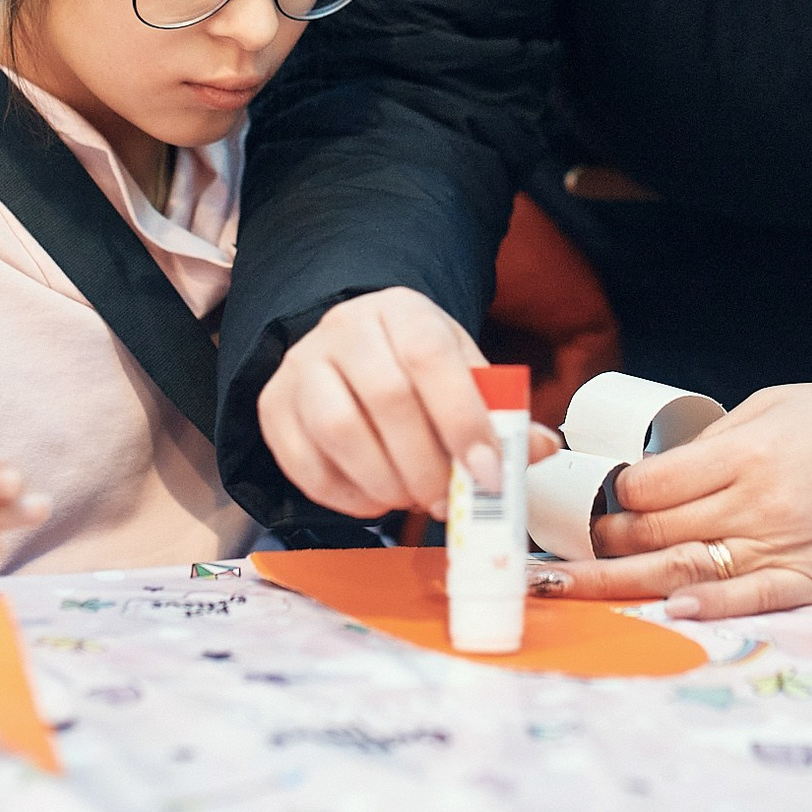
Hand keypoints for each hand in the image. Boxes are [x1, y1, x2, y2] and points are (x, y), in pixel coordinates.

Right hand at [258, 287, 561, 517]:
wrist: (355, 353)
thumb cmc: (419, 370)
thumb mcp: (465, 375)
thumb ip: (502, 414)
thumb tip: (539, 448)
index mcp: (402, 310)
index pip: (430, 357)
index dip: (462, 420)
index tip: (488, 474)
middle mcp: (344, 328)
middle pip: (385, 398)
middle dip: (425, 464)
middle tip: (448, 501)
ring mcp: (301, 365)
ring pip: (338, 430)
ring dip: (384, 482)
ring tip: (411, 500)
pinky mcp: (273, 406)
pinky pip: (302, 462)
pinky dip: (344, 496)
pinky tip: (374, 499)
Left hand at [538, 370, 811, 617]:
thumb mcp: (770, 406)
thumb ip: (711, 445)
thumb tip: (649, 479)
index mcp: (747, 452)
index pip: (651, 485)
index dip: (614, 494)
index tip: (600, 496)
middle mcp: (764, 502)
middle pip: (657, 533)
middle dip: (604, 541)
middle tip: (570, 548)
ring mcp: (790, 545)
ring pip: (687, 570)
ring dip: (622, 581)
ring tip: (571, 587)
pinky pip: (752, 601)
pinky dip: (708, 608)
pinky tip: (666, 608)